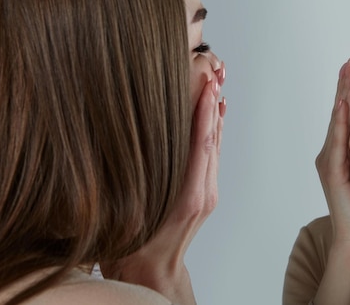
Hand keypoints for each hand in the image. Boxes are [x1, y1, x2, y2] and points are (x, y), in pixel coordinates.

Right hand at [101, 66, 225, 304]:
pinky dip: (213, 133)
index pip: (199, 145)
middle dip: (213, 106)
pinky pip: (212, 156)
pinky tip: (214, 116)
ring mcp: (208, 193)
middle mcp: (204, 192)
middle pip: (212, 141)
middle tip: (215, 76)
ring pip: (214, 147)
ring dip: (216, 116)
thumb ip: (142, 185)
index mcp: (188, 196)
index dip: (203, 114)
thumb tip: (139, 148)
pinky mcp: (206, 194)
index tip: (206, 88)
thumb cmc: (136, 249)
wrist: (153, 273)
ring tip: (217, 87)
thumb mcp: (132, 215)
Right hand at [316, 59, 349, 246]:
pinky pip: (337, 142)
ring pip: (338, 121)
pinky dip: (340, 121)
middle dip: (347, 85)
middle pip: (342, 112)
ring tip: (347, 73)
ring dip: (343, 96)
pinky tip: (343, 104)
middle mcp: (335, 153)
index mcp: (348, 153)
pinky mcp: (332, 172)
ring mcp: (331, 161)